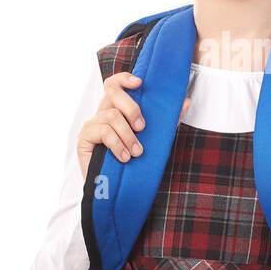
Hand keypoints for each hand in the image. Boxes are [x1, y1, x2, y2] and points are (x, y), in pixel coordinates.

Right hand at [76, 72, 190, 179]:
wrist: (116, 190)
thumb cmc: (134, 162)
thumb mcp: (154, 138)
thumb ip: (168, 121)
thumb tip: (186, 101)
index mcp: (116, 110)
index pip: (115, 85)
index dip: (124, 79)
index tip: (140, 83)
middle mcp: (101, 113)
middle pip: (111, 93)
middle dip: (131, 108)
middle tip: (142, 128)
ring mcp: (91, 125)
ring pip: (111, 116)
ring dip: (128, 135)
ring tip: (136, 152)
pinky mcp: (84, 139)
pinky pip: (103, 132)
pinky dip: (117, 144)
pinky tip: (124, 158)